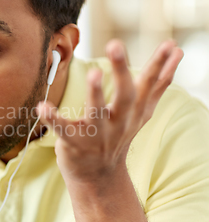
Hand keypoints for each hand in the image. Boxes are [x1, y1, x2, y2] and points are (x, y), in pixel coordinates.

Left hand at [37, 40, 183, 184]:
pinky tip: (42, 107)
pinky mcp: (74, 143)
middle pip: (125, 96)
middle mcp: (119, 122)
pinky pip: (63, 129)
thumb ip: (156, 84)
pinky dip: (52, 118)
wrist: (99, 177)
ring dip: (95, 93)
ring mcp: (97, 134)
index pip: (150, 85)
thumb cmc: (117, 135)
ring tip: (93, 73)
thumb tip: (179, 51)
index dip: (160, 65)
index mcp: (134, 112)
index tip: (171, 45)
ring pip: (97, 113)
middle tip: (115, 44)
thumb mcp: (141, 112)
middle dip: (122, 71)